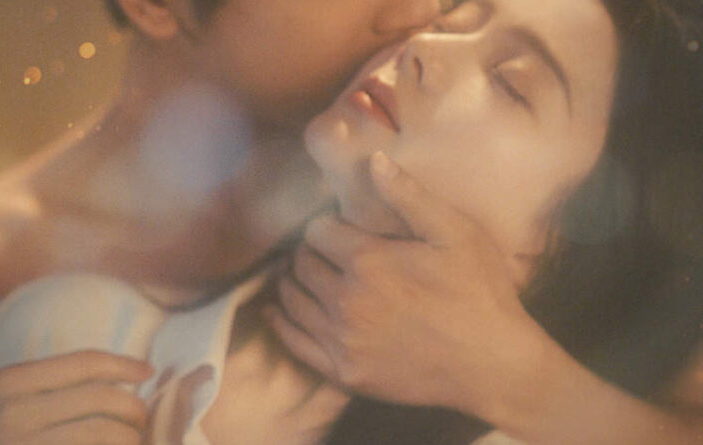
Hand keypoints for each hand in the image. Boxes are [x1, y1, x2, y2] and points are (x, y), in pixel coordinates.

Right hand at [0, 351, 153, 444]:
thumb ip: (45, 385)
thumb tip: (113, 379)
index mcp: (10, 382)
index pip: (84, 363)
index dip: (124, 365)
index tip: (147, 371)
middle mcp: (16, 412)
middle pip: (102, 399)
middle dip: (134, 409)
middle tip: (141, 418)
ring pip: (105, 434)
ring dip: (129, 438)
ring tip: (132, 440)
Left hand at [266, 151, 553, 414]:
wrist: (493, 365)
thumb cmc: (479, 293)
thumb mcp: (456, 233)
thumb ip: (410, 196)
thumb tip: (373, 160)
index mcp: (368, 261)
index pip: (318, 232)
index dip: (325, 226)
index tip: (336, 229)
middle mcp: (346, 300)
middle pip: (302, 265)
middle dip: (308, 253)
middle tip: (320, 252)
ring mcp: (342, 340)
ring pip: (293, 301)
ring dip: (292, 282)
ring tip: (301, 276)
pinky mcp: (344, 372)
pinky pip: (295, 343)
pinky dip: (281, 322)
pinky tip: (277, 311)